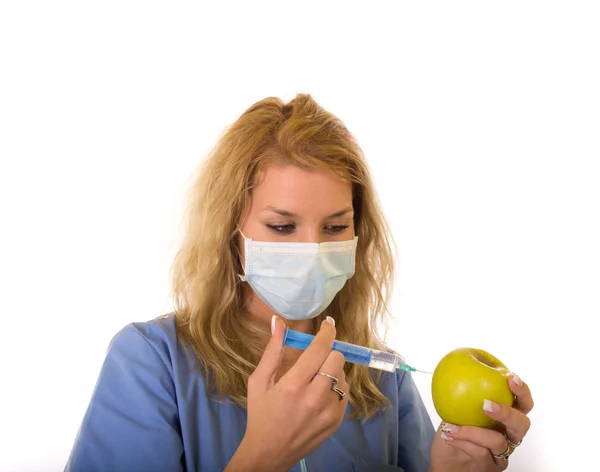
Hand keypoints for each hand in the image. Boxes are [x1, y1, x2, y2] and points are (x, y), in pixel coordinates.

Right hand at [225, 316, 347, 471]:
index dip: (327, 332)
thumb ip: (272, 350)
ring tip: (314, 380)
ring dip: (331, 371)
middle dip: (327, 353)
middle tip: (316, 358)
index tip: (328, 324)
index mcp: (293, 385)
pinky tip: (319, 395)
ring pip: (342, 375)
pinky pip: (345, 393)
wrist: (269, 453)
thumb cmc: (260, 414)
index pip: (320, 349)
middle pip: (336, 359)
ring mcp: (328, 412)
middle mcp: (314, 398)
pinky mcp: (337, 422)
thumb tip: (278, 321)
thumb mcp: (259, 381)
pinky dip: (335, 388)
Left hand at [429, 374, 533, 470]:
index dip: (522, 390)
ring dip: (472, 431)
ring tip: (451, 425)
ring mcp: (501, 454)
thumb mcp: (452, 407)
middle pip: (522, 424)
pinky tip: (449, 434)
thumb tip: (454, 363)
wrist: (443, 462)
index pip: (522, 403)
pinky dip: (463, 442)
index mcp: (504, 418)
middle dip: (508, 412)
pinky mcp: (491, 467)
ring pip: (498, 441)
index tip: (510, 377)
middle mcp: (507, 436)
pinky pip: (481, 454)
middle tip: (486, 404)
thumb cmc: (452, 433)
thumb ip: (459, 390)